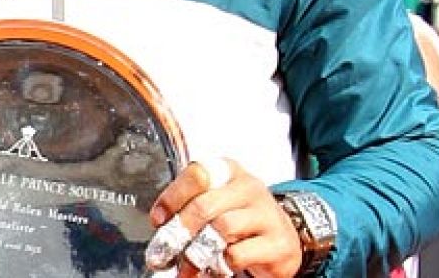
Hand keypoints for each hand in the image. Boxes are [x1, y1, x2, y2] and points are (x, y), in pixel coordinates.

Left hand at [149, 159, 300, 277]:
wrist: (280, 239)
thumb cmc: (239, 219)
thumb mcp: (215, 202)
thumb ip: (189, 206)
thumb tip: (160, 224)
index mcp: (229, 171)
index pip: (197, 174)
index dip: (172, 198)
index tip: (158, 219)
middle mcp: (249, 188)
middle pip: (205, 205)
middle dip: (179, 231)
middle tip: (164, 251)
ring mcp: (267, 214)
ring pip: (222, 228)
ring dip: (197, 251)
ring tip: (187, 266)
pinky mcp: (278, 243)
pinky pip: (237, 254)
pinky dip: (219, 266)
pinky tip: (214, 268)